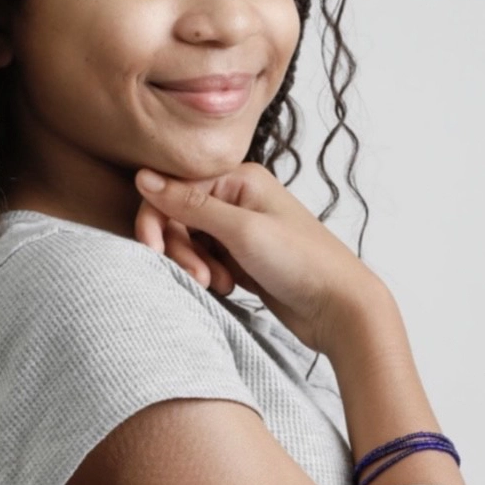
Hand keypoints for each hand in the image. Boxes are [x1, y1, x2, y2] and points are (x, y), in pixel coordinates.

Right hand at [134, 162, 379, 354]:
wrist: (341, 308)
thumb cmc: (301, 262)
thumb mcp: (241, 231)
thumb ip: (190, 204)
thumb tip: (143, 176)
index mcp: (238, 179)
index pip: (174, 190)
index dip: (157, 219)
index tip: (152, 250)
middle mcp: (235, 197)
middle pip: (178, 217)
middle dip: (181, 249)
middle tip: (200, 276)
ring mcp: (237, 227)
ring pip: (188, 241)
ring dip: (195, 264)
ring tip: (220, 283)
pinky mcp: (239, 255)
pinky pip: (203, 259)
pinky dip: (207, 274)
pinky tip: (229, 286)